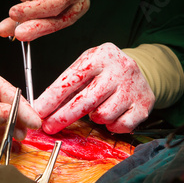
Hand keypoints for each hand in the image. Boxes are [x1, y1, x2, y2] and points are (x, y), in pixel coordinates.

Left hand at [34, 43, 155, 133]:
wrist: (141, 71)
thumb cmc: (105, 71)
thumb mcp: (86, 67)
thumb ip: (67, 85)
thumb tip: (43, 108)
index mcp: (100, 56)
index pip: (72, 80)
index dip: (52, 98)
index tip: (38, 111)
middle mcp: (120, 69)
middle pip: (85, 101)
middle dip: (63, 116)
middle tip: (49, 127)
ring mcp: (133, 87)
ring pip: (103, 115)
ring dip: (94, 117)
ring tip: (97, 108)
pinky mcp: (144, 104)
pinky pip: (119, 125)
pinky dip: (111, 125)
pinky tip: (112, 114)